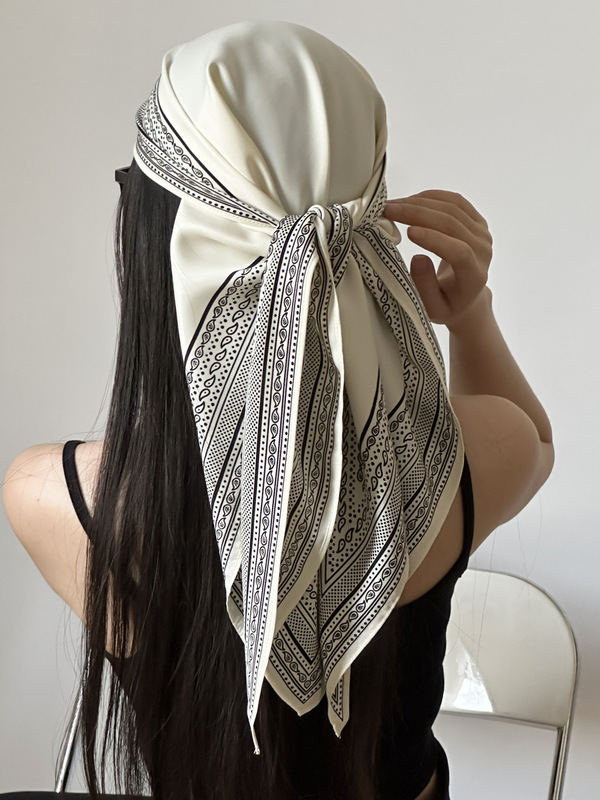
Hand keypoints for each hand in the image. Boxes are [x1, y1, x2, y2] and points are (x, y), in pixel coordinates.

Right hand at [383, 190, 492, 326]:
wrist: (466, 297)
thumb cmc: (445, 305)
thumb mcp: (431, 308)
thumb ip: (425, 287)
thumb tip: (418, 258)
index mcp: (474, 276)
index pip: (459, 252)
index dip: (434, 239)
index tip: (408, 232)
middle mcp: (484, 251)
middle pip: (452, 223)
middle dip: (417, 213)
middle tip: (388, 210)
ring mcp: (482, 233)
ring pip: (452, 208)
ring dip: (420, 202)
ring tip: (393, 204)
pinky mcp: (477, 221)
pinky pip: (456, 201)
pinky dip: (431, 197)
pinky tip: (411, 200)